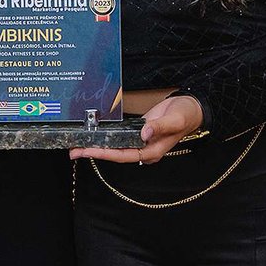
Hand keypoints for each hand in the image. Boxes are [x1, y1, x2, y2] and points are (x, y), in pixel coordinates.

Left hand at [69, 94, 201, 165]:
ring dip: (97, 147)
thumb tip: (144, 133)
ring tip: (78, 146)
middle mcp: (144, 150)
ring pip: (115, 148)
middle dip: (94, 153)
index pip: (123, 155)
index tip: (88, 151)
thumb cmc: (185, 115)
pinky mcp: (138, 134)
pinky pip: (120, 139)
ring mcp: (140, 142)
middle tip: (74, 151)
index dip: (104, 154)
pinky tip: (94, 136)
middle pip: (115, 154)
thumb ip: (160, 127)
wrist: (191, 109)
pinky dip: (106, 138)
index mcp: (152, 151)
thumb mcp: (174, 119)